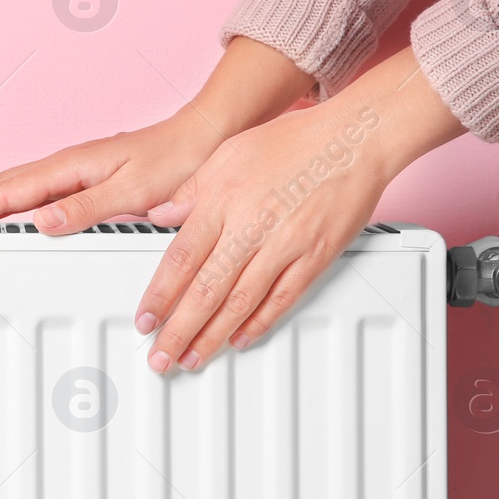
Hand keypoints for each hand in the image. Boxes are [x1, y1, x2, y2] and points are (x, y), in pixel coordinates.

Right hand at [0, 108, 228, 232]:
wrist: (202, 139)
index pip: (4, 193)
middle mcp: (61, 167)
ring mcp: (65, 172)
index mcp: (69, 168)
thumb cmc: (176, 162)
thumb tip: (39, 221)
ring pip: (3, 187)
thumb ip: (86, 208)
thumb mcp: (135, 192)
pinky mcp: (75, 179)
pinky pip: (22, 190)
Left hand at [138, 46, 465, 372]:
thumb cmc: (293, 141)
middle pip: (206, 289)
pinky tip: (239, 340)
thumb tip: (160, 216)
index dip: (160, 295)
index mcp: (223, 199)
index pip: (181, 258)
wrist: (353, 140)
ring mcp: (285, 245)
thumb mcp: (228, 152)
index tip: (145, 319)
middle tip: (161, 356)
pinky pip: (282, 298)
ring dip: (212, 336)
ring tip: (193, 358)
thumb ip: (191, 189)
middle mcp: (251, 225)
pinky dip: (259, 323)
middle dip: (179, 330)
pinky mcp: (316, 256)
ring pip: (241, 301)